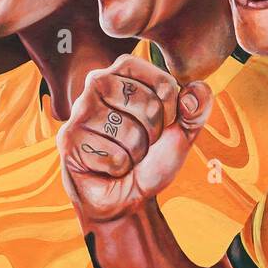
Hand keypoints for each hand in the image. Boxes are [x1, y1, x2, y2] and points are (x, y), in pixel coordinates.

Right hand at [57, 54, 212, 222]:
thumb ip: (198, 107)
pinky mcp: (69, 139)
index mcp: (126, 71)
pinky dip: (119, 168)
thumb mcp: (184, 131)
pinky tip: (107, 167)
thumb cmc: (152, 157)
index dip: (172, 112)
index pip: (165, 84)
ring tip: (123, 154)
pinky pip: (114, 156)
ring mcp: (80, 110)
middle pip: (149, 107)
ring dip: (135, 154)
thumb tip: (195, 91)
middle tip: (139, 143)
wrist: (128, 196)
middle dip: (153, 135)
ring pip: (130, 134)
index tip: (162, 123)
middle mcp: (98, 82)